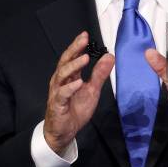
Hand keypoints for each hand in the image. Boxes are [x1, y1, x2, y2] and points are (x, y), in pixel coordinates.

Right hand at [43, 31, 114, 154]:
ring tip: (85, 58)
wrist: (63, 131)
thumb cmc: (75, 109)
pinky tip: (78, 82)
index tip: (85, 35)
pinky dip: (70, 88)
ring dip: (73, 66)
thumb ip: (99, 74)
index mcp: (69, 76)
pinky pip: (62, 94)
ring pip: (62, 75)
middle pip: (65, 61)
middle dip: (74, 49)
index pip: (72, 57)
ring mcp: (57, 92)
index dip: (78, 46)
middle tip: (83, 40)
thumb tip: (110, 56)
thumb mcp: (92, 90)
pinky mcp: (57, 105)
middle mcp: (61, 81)